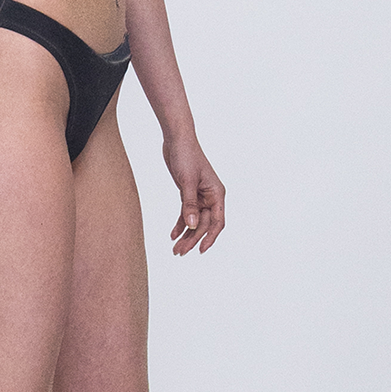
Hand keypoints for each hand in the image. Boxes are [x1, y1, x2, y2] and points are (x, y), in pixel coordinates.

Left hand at [164, 136, 224, 253]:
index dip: (210, 237)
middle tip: (179, 252)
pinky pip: (186, 213)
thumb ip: (189, 205)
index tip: (200, 250)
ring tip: (175, 249)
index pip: (217, 222)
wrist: (176, 139)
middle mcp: (211, 197)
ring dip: (185, 235)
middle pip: (203, 224)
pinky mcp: (188, 193)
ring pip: (194, 221)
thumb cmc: (186, 156)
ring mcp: (200, 196)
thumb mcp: (187, 182)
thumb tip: (192, 226)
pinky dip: (180, 224)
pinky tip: (173, 235)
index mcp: (217, 194)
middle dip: (192, 239)